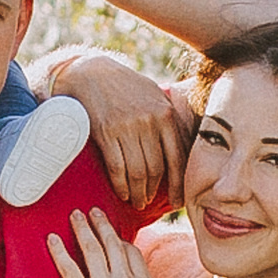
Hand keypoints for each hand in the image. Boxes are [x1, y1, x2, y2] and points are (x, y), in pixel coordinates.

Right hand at [42, 49, 188, 207]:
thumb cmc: (127, 87)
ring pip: (137, 172)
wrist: (93, 74)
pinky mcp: (106, 133)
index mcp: (166, 115)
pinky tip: (122, 192)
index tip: (177, 200)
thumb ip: (170, 121)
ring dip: (137, 192)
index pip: (177, 158)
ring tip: (137, 202)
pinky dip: (120, 184)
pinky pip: (117, 167)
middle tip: (149, 203)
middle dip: (153, 191)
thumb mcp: (156, 97)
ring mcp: (127, 128)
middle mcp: (150, 122)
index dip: (178, 184)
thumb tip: (184, 148)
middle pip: (156, 169)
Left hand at [48, 206, 160, 277]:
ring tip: (74, 217)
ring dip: (82, 229)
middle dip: (100, 224)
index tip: (109, 233)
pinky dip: (60, 251)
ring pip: (92, 250)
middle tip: (90, 212)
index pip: (131, 251)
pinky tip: (52, 239)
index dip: (118, 239)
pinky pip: (70, 269)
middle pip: (112, 244)